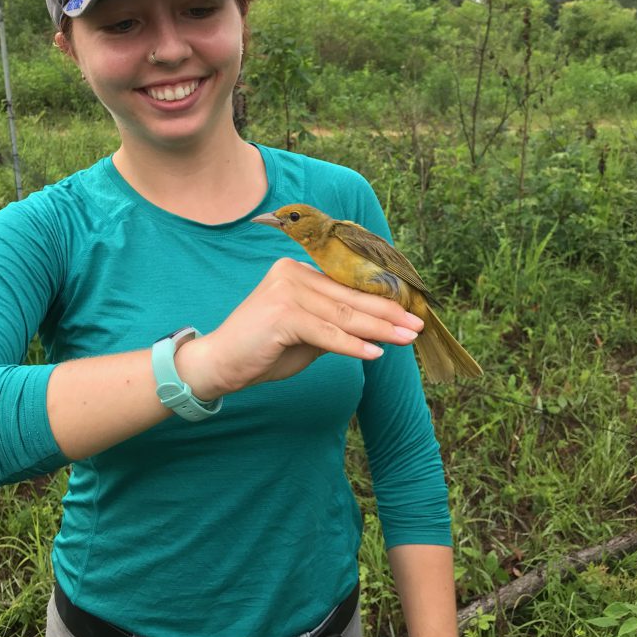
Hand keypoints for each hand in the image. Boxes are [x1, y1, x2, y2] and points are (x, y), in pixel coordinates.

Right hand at [176, 257, 422, 399]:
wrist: (218, 364)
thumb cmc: (262, 350)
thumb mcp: (306, 334)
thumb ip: (335, 325)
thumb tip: (378, 329)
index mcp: (299, 272)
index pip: (348, 286)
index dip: (382, 301)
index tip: (410, 313)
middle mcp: (292, 273)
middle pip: (351, 297)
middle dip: (389, 314)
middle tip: (418, 325)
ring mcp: (286, 291)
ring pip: (343, 314)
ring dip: (380, 329)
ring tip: (406, 338)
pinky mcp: (281, 313)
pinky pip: (326, 332)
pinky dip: (352, 345)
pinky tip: (375, 353)